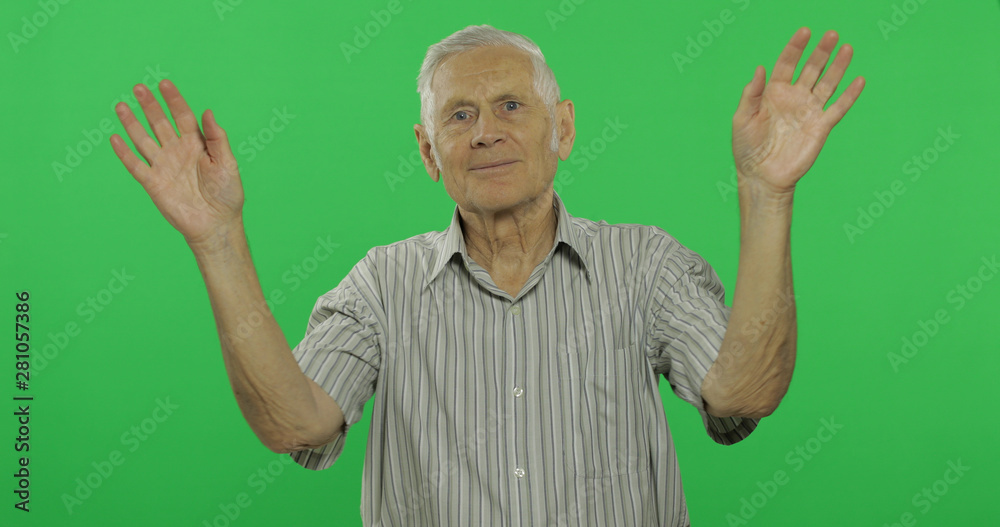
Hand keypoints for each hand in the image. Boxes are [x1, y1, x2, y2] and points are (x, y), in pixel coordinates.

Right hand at [111, 80, 244, 246]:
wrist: (216, 224)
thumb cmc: (227, 194)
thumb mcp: (228, 163)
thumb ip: (217, 138)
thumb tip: (207, 111)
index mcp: (197, 144)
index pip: (182, 116)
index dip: (174, 100)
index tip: (165, 83)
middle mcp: (177, 151)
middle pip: (160, 123)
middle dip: (149, 105)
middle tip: (139, 87)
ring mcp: (164, 166)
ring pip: (143, 140)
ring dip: (132, 123)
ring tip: (121, 106)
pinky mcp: (153, 183)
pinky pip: (135, 165)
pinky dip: (124, 153)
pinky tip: (115, 138)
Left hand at [732, 27, 864, 194]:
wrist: (762, 177)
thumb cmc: (748, 149)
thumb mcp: (743, 119)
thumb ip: (752, 94)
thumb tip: (760, 68)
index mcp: (773, 93)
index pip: (786, 64)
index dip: (795, 47)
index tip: (805, 32)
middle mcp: (794, 98)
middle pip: (811, 69)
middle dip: (821, 51)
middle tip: (832, 34)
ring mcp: (809, 111)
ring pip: (827, 84)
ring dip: (838, 67)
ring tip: (847, 48)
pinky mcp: (821, 127)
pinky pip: (838, 108)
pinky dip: (849, 95)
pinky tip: (859, 79)